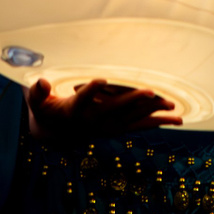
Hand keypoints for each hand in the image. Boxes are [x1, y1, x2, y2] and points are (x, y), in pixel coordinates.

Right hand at [23, 77, 180, 144]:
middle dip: (132, 101)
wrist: (56, 133)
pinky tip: (176, 118)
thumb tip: (40, 82)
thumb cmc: (46, 109)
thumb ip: (36, 92)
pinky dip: (158, 122)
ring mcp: (107, 126)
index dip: (91, 91)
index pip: (82, 100)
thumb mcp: (37, 102)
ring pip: (131, 120)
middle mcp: (93, 121)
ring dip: (151, 113)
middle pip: (114, 111)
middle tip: (149, 91)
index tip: (100, 79)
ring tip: (172, 106)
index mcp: (73, 111)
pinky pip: (139, 126)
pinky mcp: (117, 128)